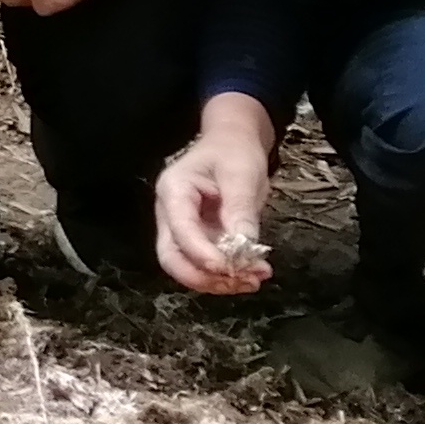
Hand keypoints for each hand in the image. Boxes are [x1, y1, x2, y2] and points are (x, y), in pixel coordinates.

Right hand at [154, 126, 274, 294]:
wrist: (234, 142)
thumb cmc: (233, 150)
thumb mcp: (241, 174)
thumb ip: (240, 210)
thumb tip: (245, 248)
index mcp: (174, 191)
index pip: (181, 232)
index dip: (203, 255)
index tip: (232, 268)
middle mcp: (171, 214)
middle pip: (173, 258)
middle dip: (205, 277)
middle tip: (241, 280)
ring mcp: (183, 229)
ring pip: (188, 267)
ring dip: (219, 281)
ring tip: (254, 279)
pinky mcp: (200, 238)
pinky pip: (207, 264)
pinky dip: (228, 274)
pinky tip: (252, 273)